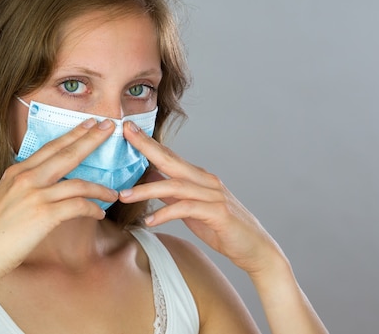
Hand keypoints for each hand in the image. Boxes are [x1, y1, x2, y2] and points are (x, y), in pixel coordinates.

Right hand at [0, 118, 118, 282]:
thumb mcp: (3, 198)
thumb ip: (22, 188)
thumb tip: (41, 188)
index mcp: (16, 172)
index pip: (51, 147)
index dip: (72, 134)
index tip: (89, 124)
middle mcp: (26, 178)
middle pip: (67, 153)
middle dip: (91, 139)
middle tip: (109, 127)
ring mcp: (35, 195)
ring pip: (78, 183)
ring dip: (100, 188)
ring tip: (113, 193)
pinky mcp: (44, 215)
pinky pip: (78, 206)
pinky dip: (92, 209)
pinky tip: (99, 214)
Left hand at [120, 121, 284, 275]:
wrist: (255, 248)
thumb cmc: (222, 228)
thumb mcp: (191, 209)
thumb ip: (172, 194)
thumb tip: (149, 179)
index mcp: (198, 177)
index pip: (169, 156)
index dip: (148, 142)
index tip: (128, 129)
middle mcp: (206, 181)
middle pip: (171, 161)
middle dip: (147, 147)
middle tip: (126, 136)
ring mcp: (213, 195)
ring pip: (175, 186)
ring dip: (147, 190)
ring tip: (124, 196)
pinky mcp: (218, 212)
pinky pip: (186, 209)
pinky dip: (165, 214)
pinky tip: (149, 221)